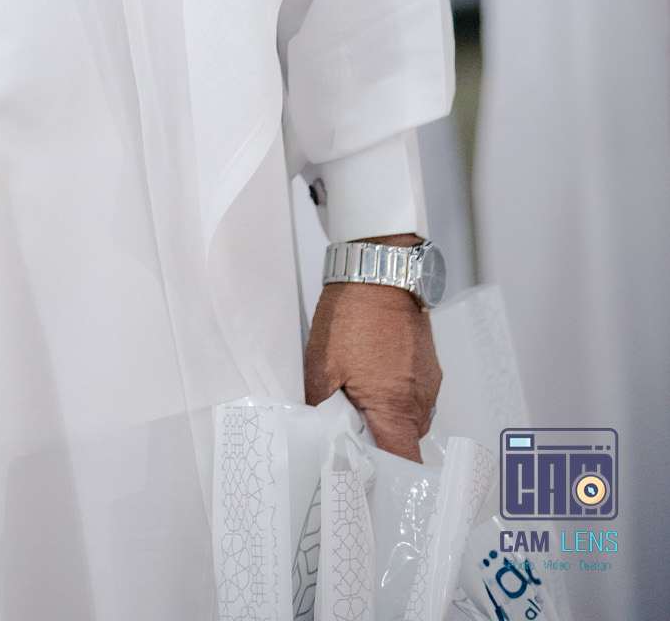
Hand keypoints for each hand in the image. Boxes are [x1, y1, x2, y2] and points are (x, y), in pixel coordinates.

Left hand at [303, 247, 440, 461]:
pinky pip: (411, 394)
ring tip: (356, 391)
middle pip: (402, 444)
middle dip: (375, 441)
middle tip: (346, 427)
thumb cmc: (352, 314)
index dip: (385, 480)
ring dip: (383, 414)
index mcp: (397, 409)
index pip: (403, 466)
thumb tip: (319, 436)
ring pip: (405, 418)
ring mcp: (429, 383)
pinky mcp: (428, 366)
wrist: (379, 267)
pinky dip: (392, 393)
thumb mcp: (322, 364)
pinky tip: (369, 372)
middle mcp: (421, 402)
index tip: (366, 482)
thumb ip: (322, 408)